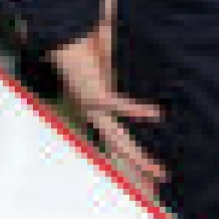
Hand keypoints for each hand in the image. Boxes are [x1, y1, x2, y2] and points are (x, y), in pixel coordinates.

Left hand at [49, 27, 166, 196]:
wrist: (56, 39)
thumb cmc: (78, 47)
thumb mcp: (104, 59)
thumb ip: (119, 56)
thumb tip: (131, 41)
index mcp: (94, 108)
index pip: (115, 138)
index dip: (131, 154)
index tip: (144, 172)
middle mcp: (92, 113)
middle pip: (119, 146)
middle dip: (139, 165)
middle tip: (162, 179)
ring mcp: (92, 107)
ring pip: (118, 139)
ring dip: (139, 156)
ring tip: (160, 171)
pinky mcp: (94, 94)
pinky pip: (118, 106)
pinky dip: (137, 110)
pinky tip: (158, 114)